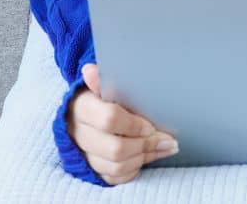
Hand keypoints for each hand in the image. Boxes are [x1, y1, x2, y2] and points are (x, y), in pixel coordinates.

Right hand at [66, 63, 177, 184]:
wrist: (82, 113)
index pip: (109, 119)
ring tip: (165, 147)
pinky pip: (114, 177)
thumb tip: (89, 70)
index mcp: (81, 108)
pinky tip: (148, 157)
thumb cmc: (100, 95)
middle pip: (115, 149)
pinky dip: (134, 169)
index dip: (134, 125)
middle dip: (146, 145)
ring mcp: (83, 154)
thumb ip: (102, 79)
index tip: (152, 124)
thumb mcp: (103, 84)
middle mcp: (78, 134)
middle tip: (168, 139)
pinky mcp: (91, 168)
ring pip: (116, 166)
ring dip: (144, 157)